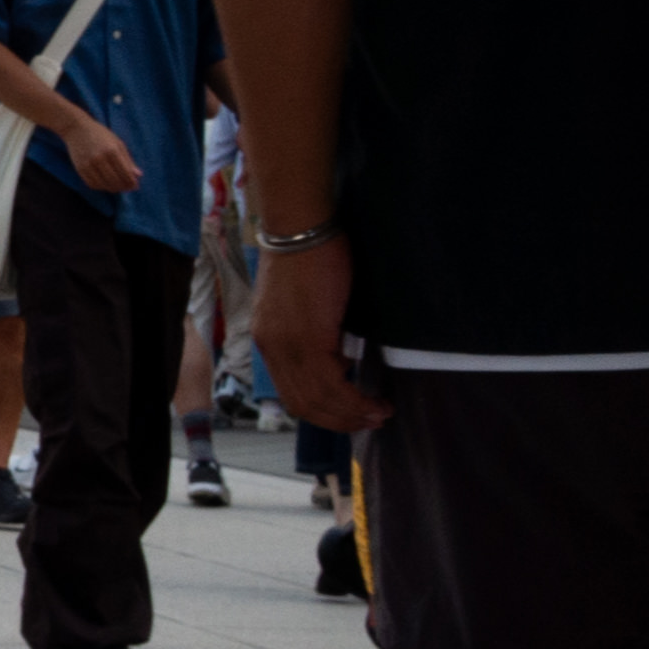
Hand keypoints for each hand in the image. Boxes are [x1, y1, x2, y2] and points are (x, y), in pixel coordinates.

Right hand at [60, 112, 140, 196]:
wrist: (76, 129)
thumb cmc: (100, 134)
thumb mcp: (117, 143)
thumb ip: (128, 160)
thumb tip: (138, 175)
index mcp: (112, 150)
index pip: (125, 173)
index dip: (131, 182)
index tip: (135, 186)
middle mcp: (100, 158)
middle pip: (115, 181)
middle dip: (123, 187)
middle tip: (128, 188)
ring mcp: (88, 164)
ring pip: (104, 185)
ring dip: (113, 188)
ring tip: (118, 187)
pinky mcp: (80, 168)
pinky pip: (92, 184)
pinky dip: (100, 187)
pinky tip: (105, 184)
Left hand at [254, 230, 384, 433]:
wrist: (302, 227)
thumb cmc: (311, 255)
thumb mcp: (306, 302)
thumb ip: (316, 332)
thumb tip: (343, 356)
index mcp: (269, 340)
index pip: (291, 393)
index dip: (322, 411)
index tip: (350, 415)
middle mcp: (272, 347)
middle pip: (302, 404)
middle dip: (339, 420)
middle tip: (370, 422)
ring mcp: (286, 344)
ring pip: (318, 398)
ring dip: (351, 413)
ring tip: (380, 414)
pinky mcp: (306, 336)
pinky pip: (330, 383)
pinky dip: (353, 398)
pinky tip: (374, 399)